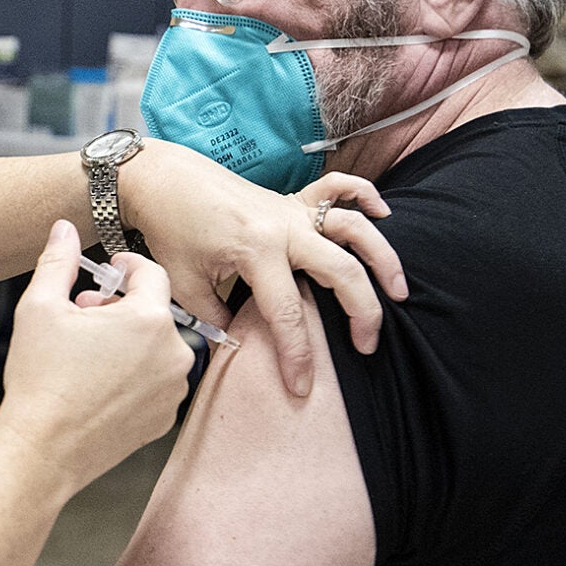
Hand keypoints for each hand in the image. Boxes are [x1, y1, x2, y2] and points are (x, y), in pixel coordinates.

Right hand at [0, 221, 195, 488]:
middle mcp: (174, 354)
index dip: (127, 265)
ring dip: (128, 343)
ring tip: (88, 354)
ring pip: (156, 349)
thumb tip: (64, 230)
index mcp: (149, 320)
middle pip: (153, 312)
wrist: (42, 451)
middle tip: (83, 315)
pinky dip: (133, 377)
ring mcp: (172, 390)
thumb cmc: (40, 381)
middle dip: (120, 307)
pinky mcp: (164, 419)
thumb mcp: (40, 308)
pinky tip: (97, 385)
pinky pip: (155, 383)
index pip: (152, 273)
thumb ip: (58, 261)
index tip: (109, 271)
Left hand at [119, 138, 407, 395]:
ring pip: (354, 229)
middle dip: (363, 312)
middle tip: (368, 345)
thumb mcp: (183, 282)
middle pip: (341, 271)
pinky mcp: (293, 197)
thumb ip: (214, 317)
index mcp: (257, 252)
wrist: (165, 179)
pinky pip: (339, 189)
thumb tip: (240, 343)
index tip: (302, 386)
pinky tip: (384, 213)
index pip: (287, 314)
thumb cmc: (172, 229)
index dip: (298, 355)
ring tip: (400, 291)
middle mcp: (285, 229)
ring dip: (383, 258)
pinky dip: (365, 195)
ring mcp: (293, 210)